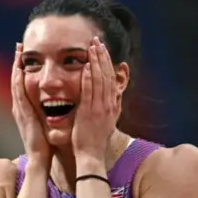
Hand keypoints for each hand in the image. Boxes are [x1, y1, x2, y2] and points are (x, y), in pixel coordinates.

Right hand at [11, 43, 51, 166]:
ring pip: (15, 83)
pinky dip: (18, 79)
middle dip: (17, 63)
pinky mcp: (22, 114)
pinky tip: (19, 69)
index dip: (23, 69)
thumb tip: (58, 105)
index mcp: (25, 110)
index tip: (25, 55)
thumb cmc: (45, 144)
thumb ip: (47, 114)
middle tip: (18, 47)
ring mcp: (19, 110)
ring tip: (17, 52)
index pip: (23, 85)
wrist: (40, 159)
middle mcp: (19, 108)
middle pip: (16, 80)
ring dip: (16, 67)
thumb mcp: (46, 125)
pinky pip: (19, 92)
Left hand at [72, 37, 119, 161]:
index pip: (111, 79)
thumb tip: (110, 96)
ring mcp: (99, 108)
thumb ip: (107, 107)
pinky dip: (88, 77)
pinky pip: (89, 91)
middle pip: (107, 75)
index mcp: (112, 106)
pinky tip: (85, 65)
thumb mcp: (106, 122)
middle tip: (98, 41)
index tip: (103, 50)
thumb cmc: (94, 141)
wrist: (91, 156)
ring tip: (92, 47)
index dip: (108, 63)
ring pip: (99, 79)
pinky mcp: (89, 112)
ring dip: (95, 62)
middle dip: (103, 57)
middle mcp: (108, 104)